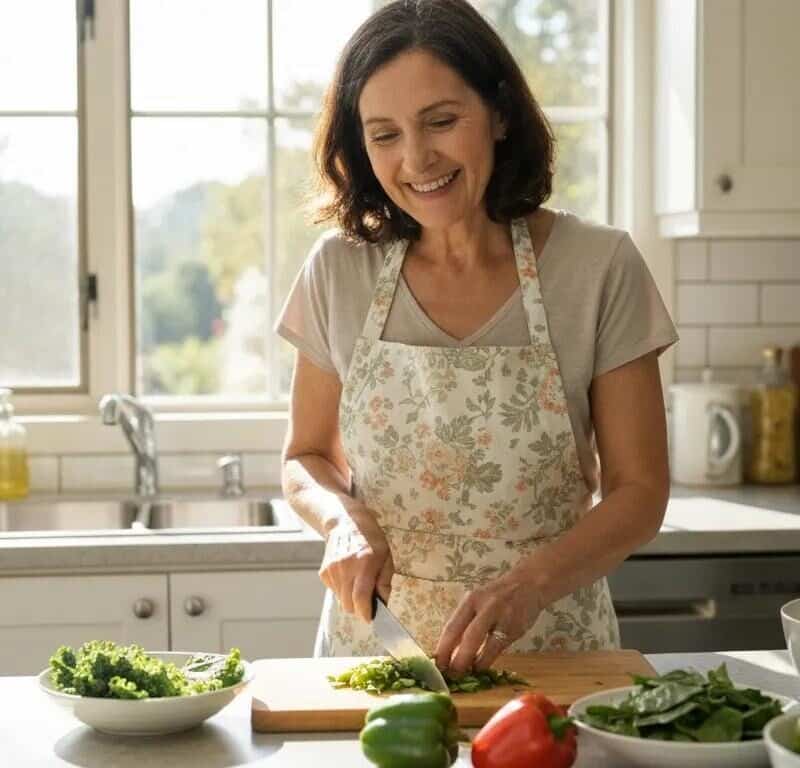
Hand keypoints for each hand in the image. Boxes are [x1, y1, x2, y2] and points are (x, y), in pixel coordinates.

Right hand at [318, 501, 393, 623]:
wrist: (344, 521)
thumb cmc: (370, 537)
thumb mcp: (386, 556)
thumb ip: (384, 581)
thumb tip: (383, 603)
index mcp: (364, 563)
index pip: (360, 597)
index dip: (366, 612)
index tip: (371, 618)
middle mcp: (345, 568)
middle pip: (349, 604)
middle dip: (359, 609)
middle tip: (368, 603)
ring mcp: (332, 570)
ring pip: (341, 600)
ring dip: (351, 600)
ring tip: (358, 584)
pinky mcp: (324, 572)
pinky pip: (334, 591)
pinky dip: (342, 591)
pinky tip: (348, 577)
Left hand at [434, 568, 542, 676]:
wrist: (528, 584)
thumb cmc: (497, 597)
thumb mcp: (478, 601)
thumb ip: (466, 621)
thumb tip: (448, 650)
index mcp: (471, 599)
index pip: (452, 626)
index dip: (443, 648)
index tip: (436, 665)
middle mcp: (486, 606)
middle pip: (468, 636)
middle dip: (457, 659)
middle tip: (449, 674)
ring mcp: (502, 617)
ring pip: (485, 644)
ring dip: (473, 662)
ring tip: (464, 674)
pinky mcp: (515, 628)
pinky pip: (498, 648)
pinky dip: (487, 660)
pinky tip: (480, 667)